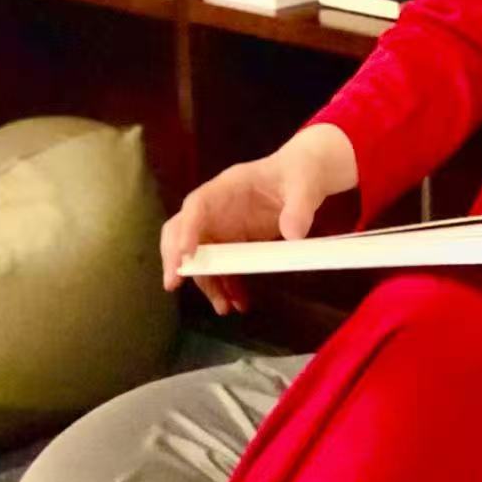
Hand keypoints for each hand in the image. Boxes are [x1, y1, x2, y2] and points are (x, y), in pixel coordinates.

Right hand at [160, 124, 356, 316]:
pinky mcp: (233, 242)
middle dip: (176, 258)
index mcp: (228, 186)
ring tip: (224, 308)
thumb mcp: (306, 184)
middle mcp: (216, 208)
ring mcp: (222, 226)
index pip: (197, 205)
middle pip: (182, 230)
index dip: (187, 228)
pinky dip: (227, 286)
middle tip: (174, 284)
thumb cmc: (300, 173)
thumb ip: (300, 207)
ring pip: (200, 257)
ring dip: (207, 283)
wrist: (306, 179)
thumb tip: (293, 234)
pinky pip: (221, 268)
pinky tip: (239, 303)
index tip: (185, 254)